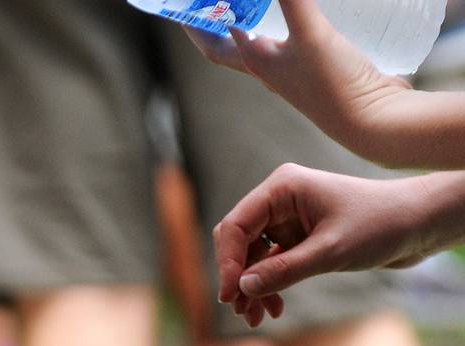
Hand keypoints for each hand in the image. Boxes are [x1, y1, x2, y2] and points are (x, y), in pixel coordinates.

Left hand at [185, 0, 412, 164]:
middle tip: (216, 1)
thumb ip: (291, 0)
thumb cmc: (334, 85)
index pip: (212, 42)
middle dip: (225, 16)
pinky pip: (302, 36)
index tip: (184, 3)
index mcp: (256, 63)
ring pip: (269, 36)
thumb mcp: (310, 33)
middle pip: (235, 39)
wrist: (375, 120)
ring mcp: (296, 68)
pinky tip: (315, 5)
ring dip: (260, 16)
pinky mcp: (324, 64)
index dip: (195, 22)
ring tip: (258, 2)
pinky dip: (298, 19)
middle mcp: (270, 68)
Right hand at [212, 164, 460, 326]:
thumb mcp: (331, 251)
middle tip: (241, 311)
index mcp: (282, 187)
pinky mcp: (298, 233)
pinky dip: (270, 283)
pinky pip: (271, 261)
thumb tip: (243, 288)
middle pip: (238, 240)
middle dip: (238, 277)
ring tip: (256, 318)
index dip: (227, 262)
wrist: (420, 224)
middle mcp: (279, 198)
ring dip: (252, 286)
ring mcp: (287, 216)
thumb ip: (285, 269)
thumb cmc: (381, 224)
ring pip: (252, 255)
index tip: (229, 296)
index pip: (236, 225)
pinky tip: (274, 307)